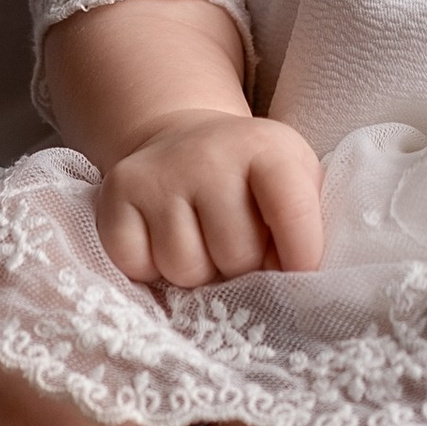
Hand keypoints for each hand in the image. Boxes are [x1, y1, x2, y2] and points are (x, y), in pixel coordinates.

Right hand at [96, 112, 325, 285]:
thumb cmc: (252, 180)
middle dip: (240, 268)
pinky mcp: (118, 193)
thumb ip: (308, 226)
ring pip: (185, 269)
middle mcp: (210, 154)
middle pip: (236, 256)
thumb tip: (303, 285)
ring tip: (201, 241)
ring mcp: (159, 172)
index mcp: (267, 149)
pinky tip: (163, 239)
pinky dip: (151, 269)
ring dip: (196, 272)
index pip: (294, 212)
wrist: (185, 140)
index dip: (302, 257)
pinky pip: (137, 266)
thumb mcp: (296, 182)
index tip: (301, 274)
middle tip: (236, 246)